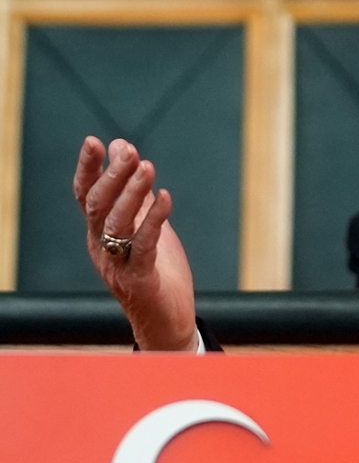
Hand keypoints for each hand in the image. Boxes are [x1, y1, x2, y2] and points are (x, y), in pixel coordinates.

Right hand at [73, 137, 197, 351]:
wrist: (167, 321)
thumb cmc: (158, 273)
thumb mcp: (148, 227)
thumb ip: (139, 195)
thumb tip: (129, 153)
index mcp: (100, 232)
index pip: (86, 195)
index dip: (88, 169)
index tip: (95, 141)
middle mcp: (101, 246)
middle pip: (98, 205)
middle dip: (113, 175)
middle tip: (129, 151)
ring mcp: (117, 263)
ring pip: (116, 223)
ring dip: (132, 193)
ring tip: (147, 167)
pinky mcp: (139, 278)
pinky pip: (144, 245)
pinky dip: (154, 219)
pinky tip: (167, 198)